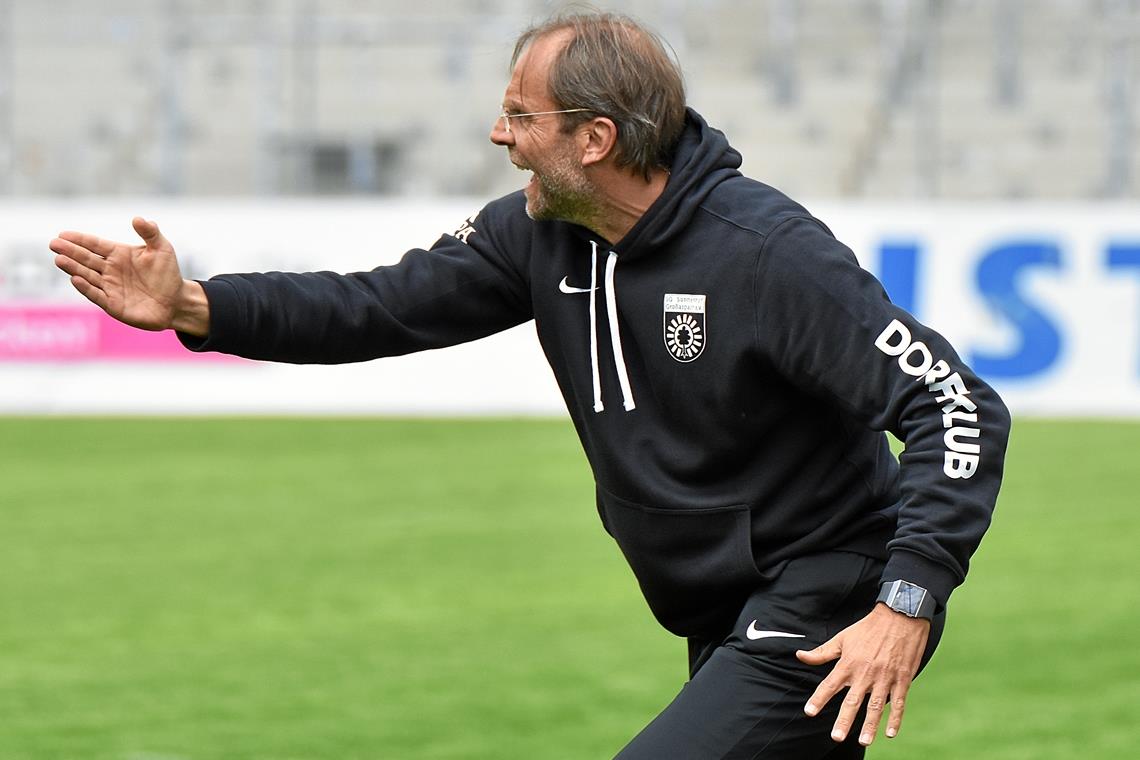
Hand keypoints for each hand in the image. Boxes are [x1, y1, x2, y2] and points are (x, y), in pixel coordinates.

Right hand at [49, 217, 207, 334]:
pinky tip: (75, 278)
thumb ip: (150, 233)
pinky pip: (96, 295)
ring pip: (87, 275)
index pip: (95, 245)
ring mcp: (110, 287)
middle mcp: (110, 270)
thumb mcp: (162, 249)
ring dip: (73, 268)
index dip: (80, 239)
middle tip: (54, 243)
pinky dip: (86, 288)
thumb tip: (138, 218)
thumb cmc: (168, 274)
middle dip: (70, 251)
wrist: (176, 302)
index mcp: (119, 254)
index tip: (63, 234)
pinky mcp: (113, 304)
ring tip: (59, 259)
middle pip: (86, 259)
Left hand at [795, 602, 929, 746]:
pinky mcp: (902, 679)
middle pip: (852, 701)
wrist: (900, 616)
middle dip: (844, 720)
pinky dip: (895, 719)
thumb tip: (800, 656)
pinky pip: (899, 703)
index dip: (818, 699)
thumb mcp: (842, 638)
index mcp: (848, 663)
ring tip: (864, 741)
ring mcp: (885, 677)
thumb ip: (822, 652)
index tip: (809, 712)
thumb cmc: (868, 628)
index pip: (829, 684)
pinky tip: (890, 733)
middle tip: (836, 737)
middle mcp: (865, 673)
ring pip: (876, 706)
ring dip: (870, 725)